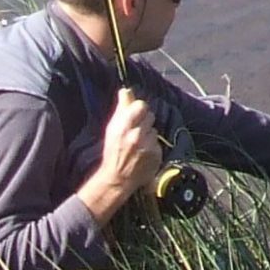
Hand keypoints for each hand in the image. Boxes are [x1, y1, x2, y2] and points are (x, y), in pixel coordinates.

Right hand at [77, 89, 161, 225]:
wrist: (118, 178)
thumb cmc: (113, 151)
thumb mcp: (112, 128)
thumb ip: (121, 109)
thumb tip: (126, 90)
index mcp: (124, 126)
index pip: (141, 105)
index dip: (139, 109)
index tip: (135, 115)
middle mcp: (137, 135)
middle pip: (150, 116)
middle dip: (144, 121)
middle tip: (135, 132)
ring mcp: (148, 145)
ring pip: (154, 130)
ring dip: (148, 135)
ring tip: (138, 145)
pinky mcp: (156, 154)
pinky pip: (157, 143)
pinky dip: (152, 147)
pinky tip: (143, 153)